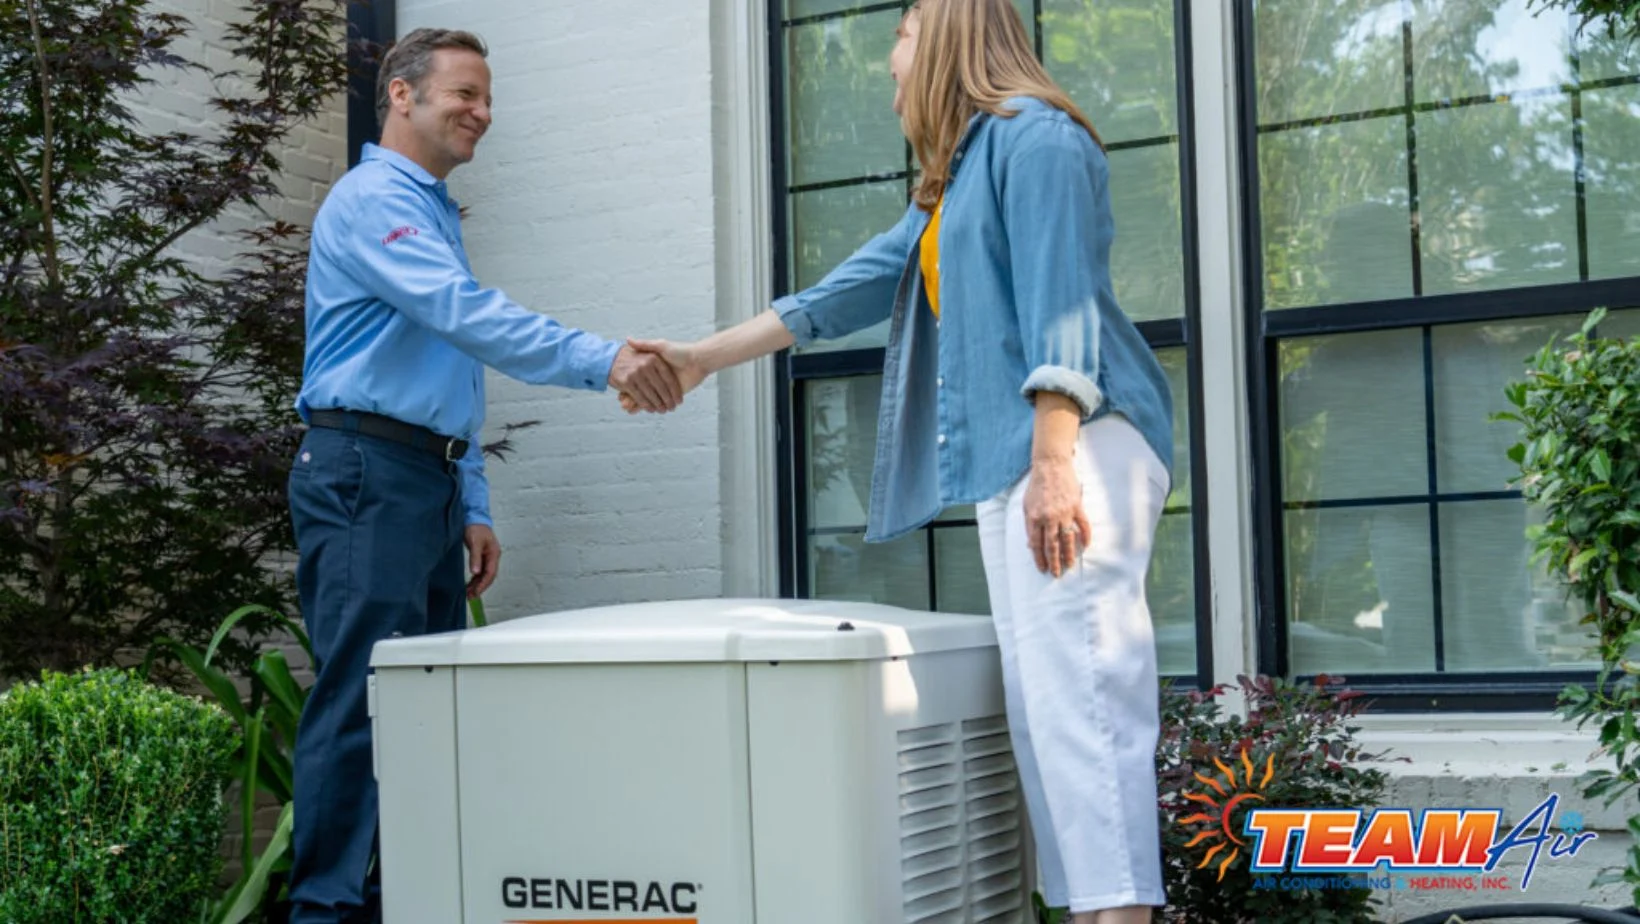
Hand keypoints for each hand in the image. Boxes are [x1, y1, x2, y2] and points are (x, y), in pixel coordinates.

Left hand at [464, 524, 500, 598]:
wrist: (474, 517)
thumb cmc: (475, 528)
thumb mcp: (474, 542)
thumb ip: (475, 557)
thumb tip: (476, 572)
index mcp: (494, 554)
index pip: (490, 573)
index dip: (483, 584)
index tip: (475, 593)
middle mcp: (492, 557)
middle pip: (489, 576)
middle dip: (480, 587)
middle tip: (470, 597)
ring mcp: (488, 557)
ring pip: (484, 575)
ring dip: (477, 584)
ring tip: (468, 593)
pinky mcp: (482, 556)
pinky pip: (480, 570)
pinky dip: (475, 578)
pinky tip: (469, 584)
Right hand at [618, 338, 708, 413]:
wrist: (699, 360)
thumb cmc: (681, 351)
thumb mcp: (661, 346)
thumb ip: (645, 345)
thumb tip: (628, 339)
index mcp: (653, 364)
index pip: (636, 374)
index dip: (627, 379)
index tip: (618, 384)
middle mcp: (656, 376)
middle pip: (640, 388)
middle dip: (631, 395)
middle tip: (621, 401)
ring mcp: (662, 386)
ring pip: (646, 396)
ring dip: (636, 402)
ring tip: (625, 406)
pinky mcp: (670, 394)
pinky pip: (655, 402)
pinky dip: (645, 406)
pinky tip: (635, 410)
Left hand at [1024, 455, 1090, 577]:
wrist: (1050, 465)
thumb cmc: (1037, 485)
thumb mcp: (1026, 505)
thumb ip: (1029, 524)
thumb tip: (1031, 544)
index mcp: (1034, 517)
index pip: (1036, 544)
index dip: (1039, 558)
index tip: (1042, 569)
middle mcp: (1048, 517)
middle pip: (1052, 545)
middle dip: (1054, 562)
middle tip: (1056, 574)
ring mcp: (1064, 512)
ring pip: (1067, 539)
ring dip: (1068, 554)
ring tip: (1069, 565)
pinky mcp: (1076, 506)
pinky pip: (1083, 525)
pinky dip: (1085, 536)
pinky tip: (1085, 546)